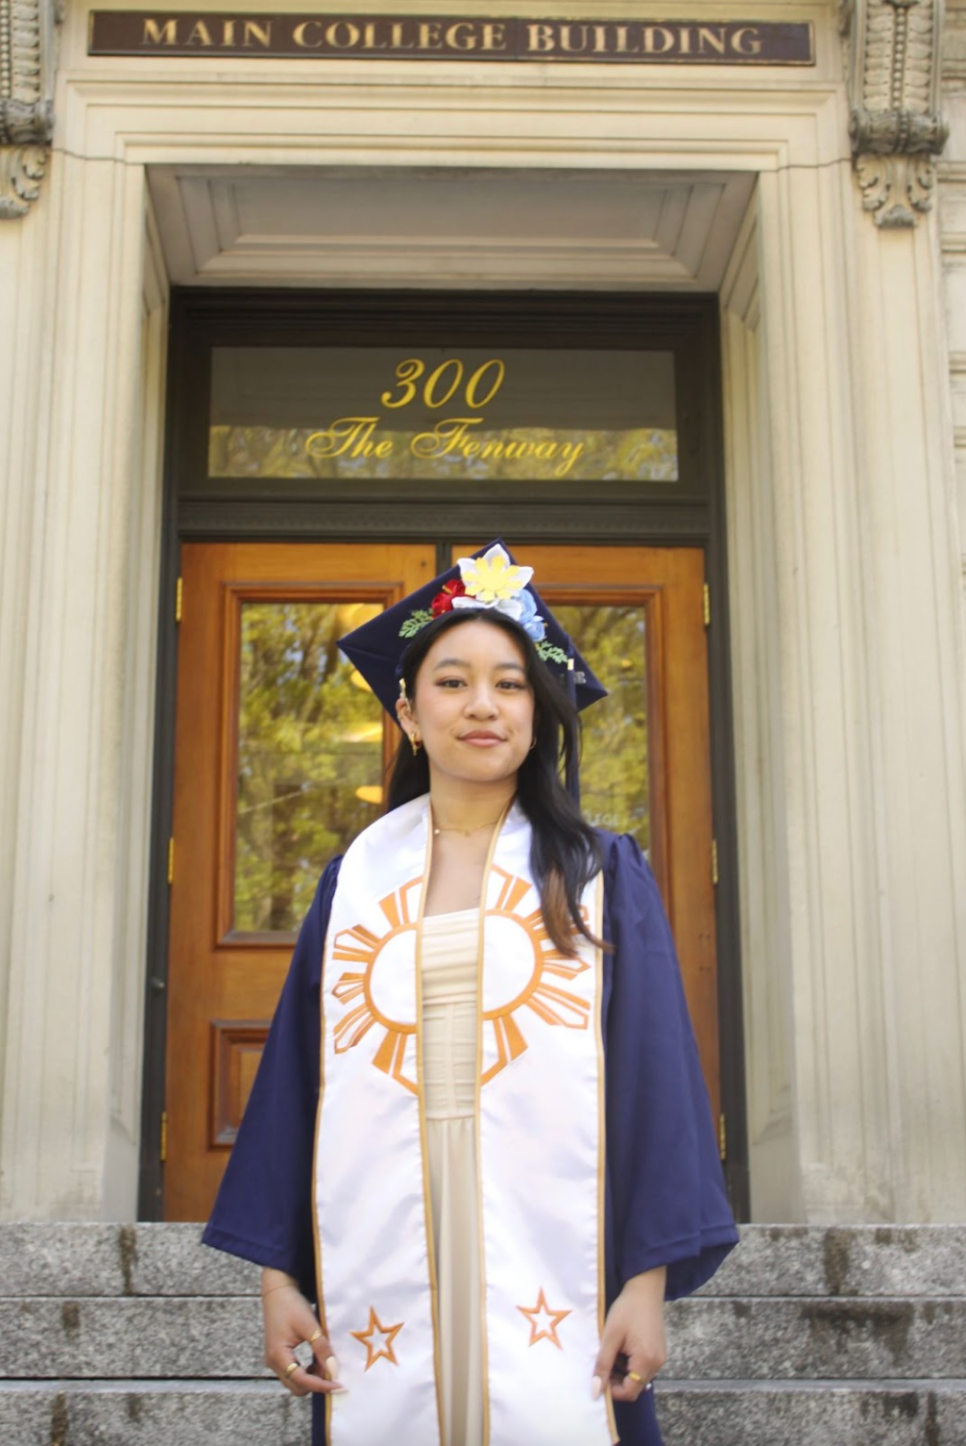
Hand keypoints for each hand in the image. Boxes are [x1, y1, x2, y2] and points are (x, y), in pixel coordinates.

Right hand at [261, 1268, 345, 1396]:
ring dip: (313, 1378)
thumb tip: (334, 1370)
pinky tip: (318, 1361)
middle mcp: (274, 1363)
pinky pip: (294, 1372)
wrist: (277, 1291)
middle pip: (297, 1386)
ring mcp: (275, 1360)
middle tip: (336, 1375)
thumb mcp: (309, 1325)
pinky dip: (307, 1371)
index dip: (322, 1385)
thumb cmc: (291, 1305)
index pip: (302, 1381)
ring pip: (295, 1381)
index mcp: (278, 1356)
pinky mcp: (279, 1356)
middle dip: (317, 1384)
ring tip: (329, 1366)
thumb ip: (321, 1348)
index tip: (340, 1386)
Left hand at [592, 1266, 666, 1403]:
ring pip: (638, 1378)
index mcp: (646, 1361)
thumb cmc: (627, 1309)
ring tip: (613, 1350)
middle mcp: (657, 1363)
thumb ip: (603, 1364)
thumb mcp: (610, 1336)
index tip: (598, 1377)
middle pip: (634, 1386)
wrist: (645, 1288)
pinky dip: (630, 1364)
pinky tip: (622, 1346)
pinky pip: (643, 1367)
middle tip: (603, 1361)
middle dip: (616, 1380)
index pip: (629, 1392)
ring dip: (622, 1371)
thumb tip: (595, 1390)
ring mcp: (660, 1358)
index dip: (612, 1390)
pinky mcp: (658, 1352)